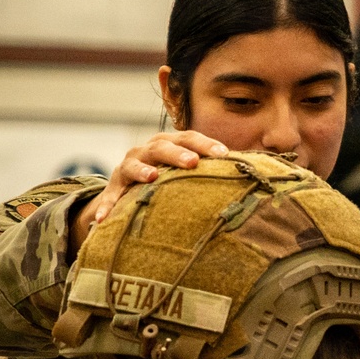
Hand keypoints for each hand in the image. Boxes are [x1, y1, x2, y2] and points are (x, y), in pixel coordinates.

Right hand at [70, 131, 228, 253]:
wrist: (130, 186)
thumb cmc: (171, 178)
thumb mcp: (188, 172)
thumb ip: (213, 171)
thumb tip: (255, 173)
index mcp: (171, 143)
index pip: (190, 138)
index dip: (206, 144)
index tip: (225, 154)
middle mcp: (149, 150)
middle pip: (162, 146)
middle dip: (177, 153)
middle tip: (193, 163)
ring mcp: (129, 166)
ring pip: (134, 163)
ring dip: (142, 170)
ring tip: (152, 177)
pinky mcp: (114, 186)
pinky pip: (110, 197)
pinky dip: (107, 207)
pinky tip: (104, 220)